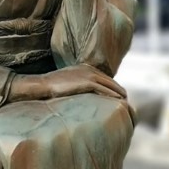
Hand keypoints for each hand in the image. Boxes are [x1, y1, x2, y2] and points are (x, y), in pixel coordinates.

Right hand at [9, 64, 127, 101]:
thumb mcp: (68, 81)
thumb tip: (81, 93)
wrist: (43, 84)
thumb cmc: (52, 86)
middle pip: (110, 80)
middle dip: (118, 89)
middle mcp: (89, 69)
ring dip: (119, 93)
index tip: (118, 94)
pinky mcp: (87, 83)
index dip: (112, 86)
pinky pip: (104, 90)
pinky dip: (113, 95)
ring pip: (110, 85)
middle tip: (126, 99)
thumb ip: (77, 83)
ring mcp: (88, 75)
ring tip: (125, 101)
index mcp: (85, 67)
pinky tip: (119, 101)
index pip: (104, 77)